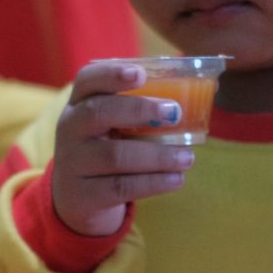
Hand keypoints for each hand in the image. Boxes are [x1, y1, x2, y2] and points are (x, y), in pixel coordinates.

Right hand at [49, 60, 195, 238]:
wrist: (77, 198)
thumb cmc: (107, 149)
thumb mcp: (113, 126)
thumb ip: (142, 109)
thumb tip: (202, 91)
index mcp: (78, 103)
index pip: (87, 80)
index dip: (112, 74)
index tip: (140, 74)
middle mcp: (70, 129)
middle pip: (98, 113)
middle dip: (139, 110)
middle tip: (175, 113)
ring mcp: (72, 163)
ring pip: (114, 156)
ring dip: (157, 155)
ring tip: (187, 157)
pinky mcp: (82, 195)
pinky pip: (120, 187)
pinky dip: (152, 183)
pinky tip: (176, 179)